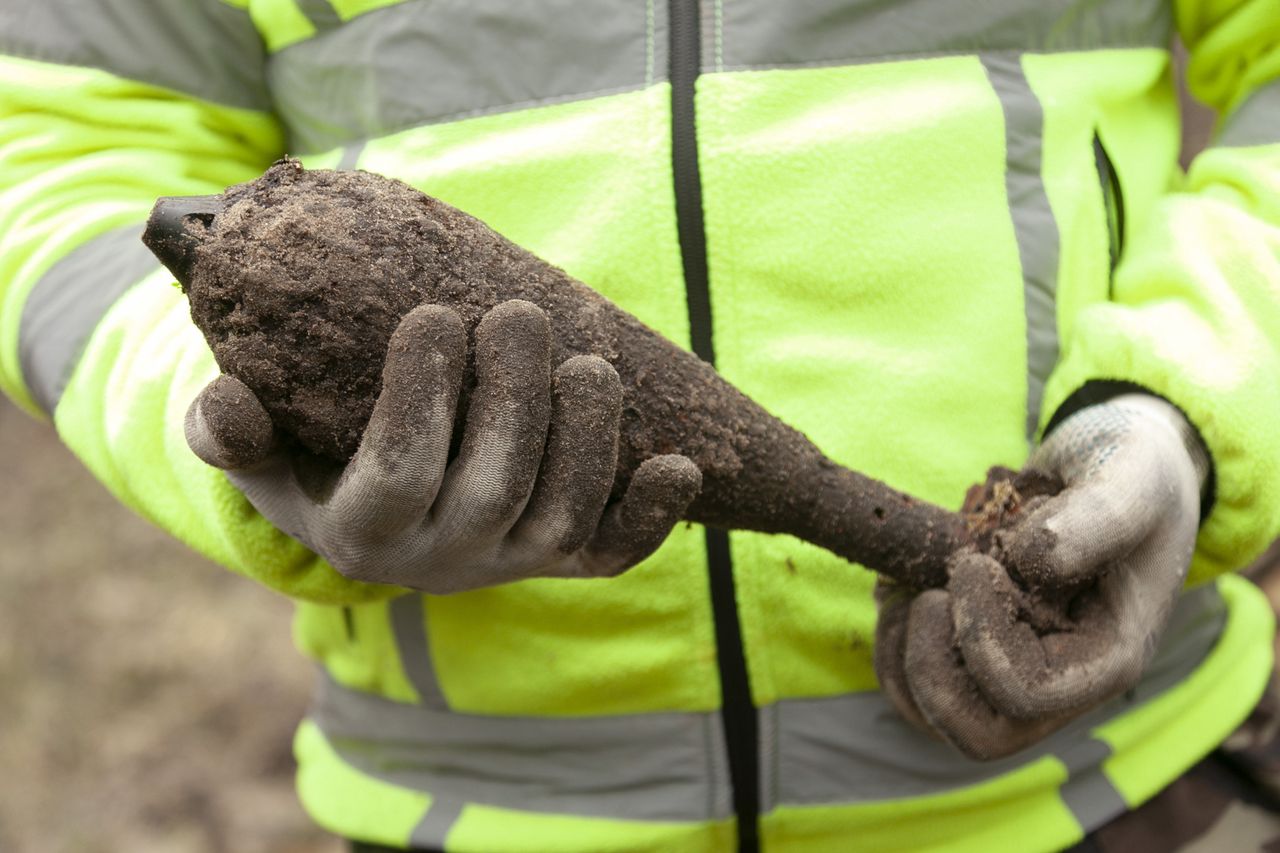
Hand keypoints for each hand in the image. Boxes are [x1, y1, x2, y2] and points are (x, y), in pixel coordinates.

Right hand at [184, 299, 700, 593]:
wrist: (383, 522)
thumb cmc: (318, 464)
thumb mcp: (263, 452)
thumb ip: (233, 429)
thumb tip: (221, 402)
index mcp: (365, 534)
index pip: (398, 476)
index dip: (418, 399)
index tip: (434, 313)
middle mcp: (444, 563)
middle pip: (494, 489)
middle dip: (514, 400)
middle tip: (519, 315)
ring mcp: (511, 565)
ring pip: (561, 515)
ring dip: (586, 439)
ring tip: (589, 364)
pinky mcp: (563, 561)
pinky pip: (612, 555)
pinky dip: (651, 518)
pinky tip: (681, 467)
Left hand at [875, 394, 1209, 758]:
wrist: (1117, 464)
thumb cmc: (1134, 471)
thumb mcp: (1133, 476)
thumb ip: (1099, 515)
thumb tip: (1034, 559)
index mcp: (1108, 656)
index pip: (1028, 693)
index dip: (982, 635)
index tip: (973, 563)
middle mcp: (1062, 683)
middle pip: (979, 734)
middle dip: (930, 667)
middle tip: (927, 594)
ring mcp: (1017, 673)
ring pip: (936, 718)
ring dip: (901, 657)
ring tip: (905, 589)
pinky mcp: (979, 653)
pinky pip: (914, 685)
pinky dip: (891, 641)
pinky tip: (898, 586)